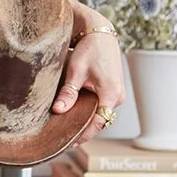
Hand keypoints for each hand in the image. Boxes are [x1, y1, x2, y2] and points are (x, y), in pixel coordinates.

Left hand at [52, 30, 125, 144]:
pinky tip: (75, 112)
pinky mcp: (113, 90)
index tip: (68, 142)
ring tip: (66, 127)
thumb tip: (58, 110)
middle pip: (99, 120)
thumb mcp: (76, 71)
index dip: (83, 134)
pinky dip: (89, 110)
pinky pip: (101, 105)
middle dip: (83, 129)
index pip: (98, 123)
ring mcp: (117, 94)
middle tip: (63, 138)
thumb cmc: (89, 50)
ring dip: (86, 119)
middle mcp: (118, 97)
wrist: (100, 34)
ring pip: (100, 113)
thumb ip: (69, 92)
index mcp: (111, 94)